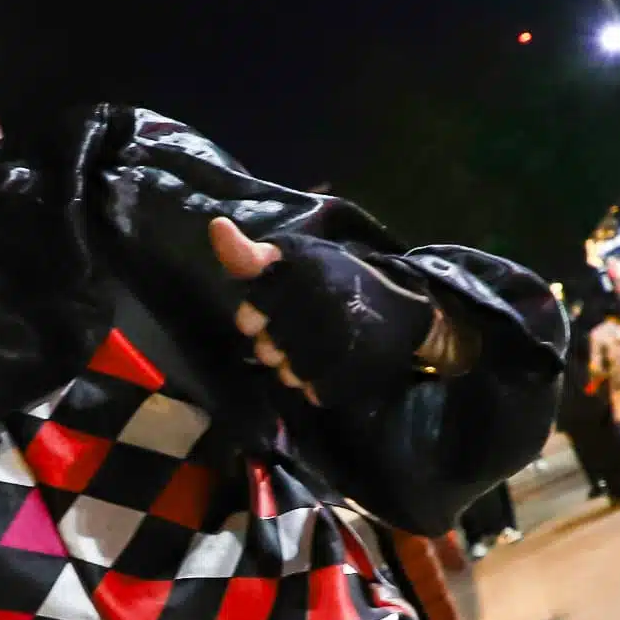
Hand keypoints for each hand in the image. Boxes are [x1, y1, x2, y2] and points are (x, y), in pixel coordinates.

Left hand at [208, 217, 446, 406]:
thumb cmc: (336, 279)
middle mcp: (323, 300)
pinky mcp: (360, 368)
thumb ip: (251, 255)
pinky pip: (317, 393)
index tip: (268, 315)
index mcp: (304, 271)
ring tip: (312, 351)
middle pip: (267, 350)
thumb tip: (216, 227)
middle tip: (297, 333)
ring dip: (294, 369)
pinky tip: (330, 368)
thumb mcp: (296, 259)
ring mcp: (344, 337)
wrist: (403, 305)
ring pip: (289, 375)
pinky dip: (318, 386)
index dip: (255, 320)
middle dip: (275, 346)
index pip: (249, 316)